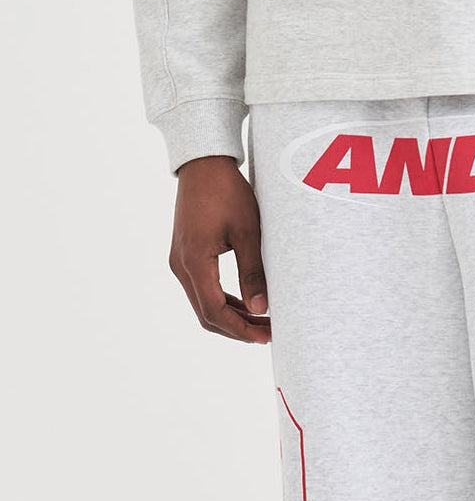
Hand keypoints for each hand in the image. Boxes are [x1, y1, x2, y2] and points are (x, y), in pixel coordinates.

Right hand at [169, 156, 270, 342]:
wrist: (203, 163)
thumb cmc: (227, 191)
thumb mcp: (248, 232)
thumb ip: (253, 272)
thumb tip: (260, 309)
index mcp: (195, 261)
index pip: (215, 311)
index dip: (241, 330)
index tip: (266, 337)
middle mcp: (181, 266)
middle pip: (207, 315)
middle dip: (238, 329)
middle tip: (268, 334)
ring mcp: (180, 262)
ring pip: (204, 305)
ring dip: (232, 318)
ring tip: (262, 322)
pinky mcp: (185, 257)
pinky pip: (202, 290)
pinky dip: (224, 302)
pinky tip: (247, 306)